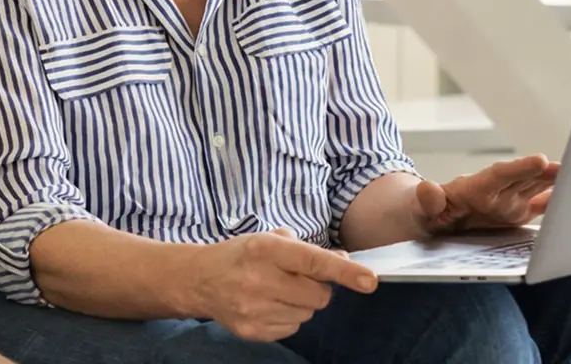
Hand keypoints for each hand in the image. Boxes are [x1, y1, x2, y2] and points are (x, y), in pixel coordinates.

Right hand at [188, 229, 376, 342]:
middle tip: (297, 278)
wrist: (201, 279)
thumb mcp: (268, 238)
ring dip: (301, 303)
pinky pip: (292, 328)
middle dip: (317, 287)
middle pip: (318, 295)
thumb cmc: (241, 254)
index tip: (369, 280)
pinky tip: (269, 304)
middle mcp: (260, 279)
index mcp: (265, 249)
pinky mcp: (253, 331)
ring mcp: (255, 309)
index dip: (344, 271)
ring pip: (307, 314)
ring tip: (278, 289)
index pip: (313, 261)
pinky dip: (288, 316)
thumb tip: (343, 259)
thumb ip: (305, 248)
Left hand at [414, 155, 559, 234]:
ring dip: (556, 183)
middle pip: (524, 179)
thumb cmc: (424, 211)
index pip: (499, 176)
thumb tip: (429, 189)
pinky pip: (539, 206)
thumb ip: (428, 200)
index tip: (541, 160)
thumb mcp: (420, 208)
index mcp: (474, 189)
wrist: (428, 217)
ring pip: (535, 187)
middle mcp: (496, 192)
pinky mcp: (515, 213)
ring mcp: (508, 202)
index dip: (520, 168)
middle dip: (546, 173)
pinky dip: (556, 202)